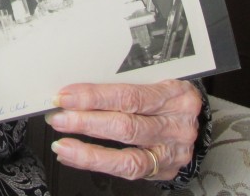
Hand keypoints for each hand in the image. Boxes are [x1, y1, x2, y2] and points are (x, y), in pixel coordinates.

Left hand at [46, 80, 199, 181]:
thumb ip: (122, 82)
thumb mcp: (155, 78)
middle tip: (58, 117)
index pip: (129, 96)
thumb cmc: (166, 93)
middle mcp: (177, 124)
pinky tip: (74, 156)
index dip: (94, 97)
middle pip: (126, 126)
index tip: (66, 95)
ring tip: (62, 144)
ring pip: (128, 156)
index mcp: (175, 94)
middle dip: (86, 122)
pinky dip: (95, 163)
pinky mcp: (165, 169)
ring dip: (88, 151)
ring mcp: (173, 150)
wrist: (191, 115)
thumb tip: (76, 89)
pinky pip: (128, 170)